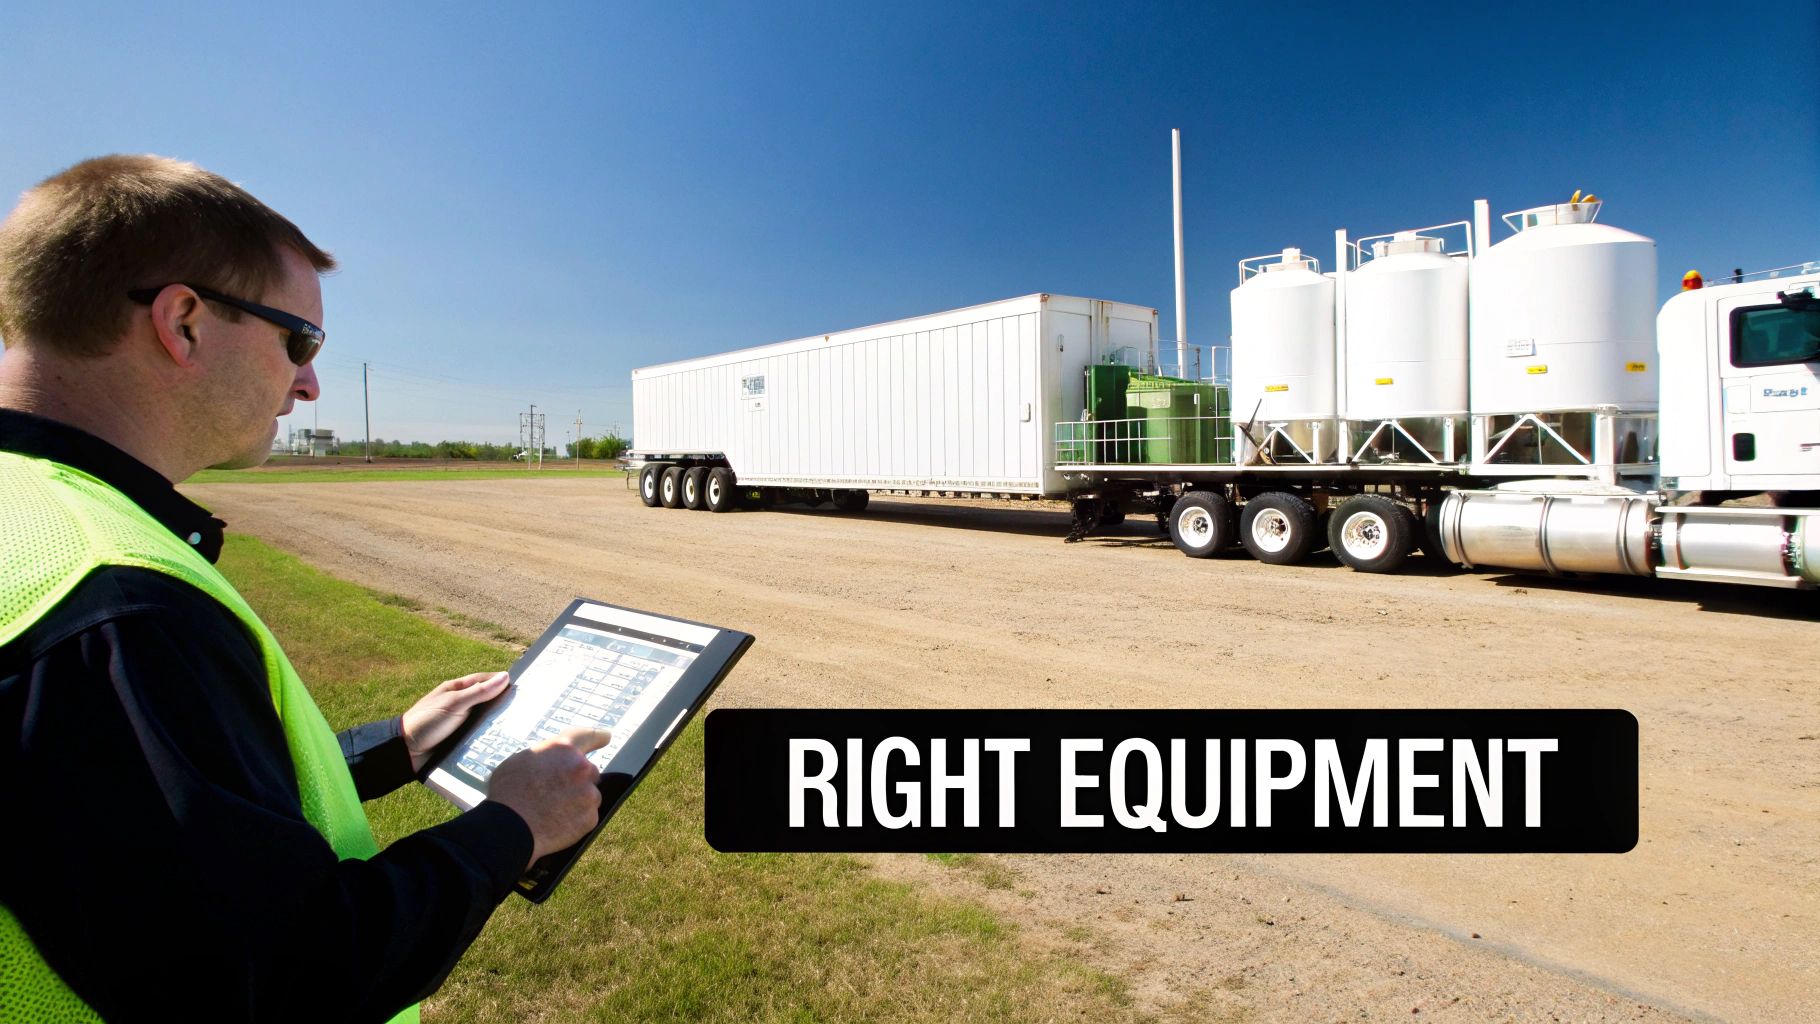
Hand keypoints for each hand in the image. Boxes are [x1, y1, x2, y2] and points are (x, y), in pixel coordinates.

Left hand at [402, 670, 512, 772]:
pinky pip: (480, 737)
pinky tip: (505, 743)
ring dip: (499, 724)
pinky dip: (491, 738)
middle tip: (528, 710)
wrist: (406, 753)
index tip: (523, 686)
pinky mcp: (462, 741)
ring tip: (521, 728)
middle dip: (504, 704)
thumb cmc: (427, 722)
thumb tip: (506, 677)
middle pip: (487, 701)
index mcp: (457, 690)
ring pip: (486, 721)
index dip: (502, 681)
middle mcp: (461, 705)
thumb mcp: (454, 704)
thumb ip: (479, 692)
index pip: (484, 680)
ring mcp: (461, 724)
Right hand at [486, 727, 613, 865]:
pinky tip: (555, 824)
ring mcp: (588, 794)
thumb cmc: (507, 793)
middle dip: (577, 780)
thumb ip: (545, 757)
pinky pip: (586, 817)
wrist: (508, 829)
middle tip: (555, 793)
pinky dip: (575, 821)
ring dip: (577, 801)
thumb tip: (551, 762)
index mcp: (563, 749)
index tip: (606, 737)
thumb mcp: (521, 761)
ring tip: (550, 811)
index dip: (598, 736)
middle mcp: (581, 767)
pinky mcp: (590, 818)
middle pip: (588, 772)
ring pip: (589, 795)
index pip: (588, 736)